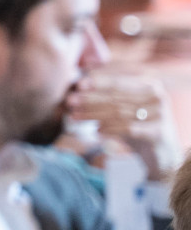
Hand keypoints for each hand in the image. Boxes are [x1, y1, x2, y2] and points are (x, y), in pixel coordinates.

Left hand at [68, 74, 184, 180]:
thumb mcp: (123, 104)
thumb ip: (106, 91)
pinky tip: (96, 130)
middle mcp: (157, 96)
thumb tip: (80, 77)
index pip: (119, 80)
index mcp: (149, 83)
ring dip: (93, 114)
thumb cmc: (136, 122)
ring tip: (75, 116)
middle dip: (90, 98)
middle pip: (117, 96)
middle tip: (69, 101)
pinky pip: (128, 128)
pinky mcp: (159, 132)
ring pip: (119, 112)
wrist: (160, 152)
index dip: (98, 81)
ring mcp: (161, 114)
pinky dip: (110, 128)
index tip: (78, 84)